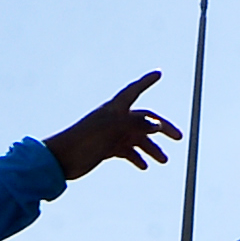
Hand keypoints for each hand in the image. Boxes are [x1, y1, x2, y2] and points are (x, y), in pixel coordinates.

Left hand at [45, 74, 181, 182]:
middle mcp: (115, 119)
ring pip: (138, 138)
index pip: (135, 90)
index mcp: (115, 108)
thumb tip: (158, 125)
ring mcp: (111, 134)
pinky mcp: (106, 149)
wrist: (61, 159)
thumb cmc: (84, 139)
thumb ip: (137, 125)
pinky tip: (144, 166)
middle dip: (162, 128)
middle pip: (144, 120)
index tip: (158, 74)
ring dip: (151, 148)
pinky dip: (137, 157)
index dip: (146, 81)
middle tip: (178, 137)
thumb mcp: (114, 130)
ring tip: (163, 160)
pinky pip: (127, 151)